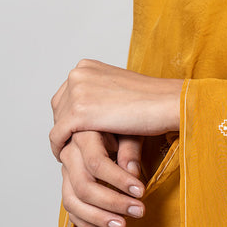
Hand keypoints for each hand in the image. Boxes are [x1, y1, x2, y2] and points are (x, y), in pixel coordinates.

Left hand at [50, 59, 181, 160]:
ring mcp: (76, 92)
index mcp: (86, 66)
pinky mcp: (79, 113)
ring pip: (58, 123)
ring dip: (67, 140)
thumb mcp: (117, 91)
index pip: (65, 95)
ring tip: (79, 154)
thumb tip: (82, 117)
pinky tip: (71, 160)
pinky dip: (62, 150)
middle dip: (67, 128)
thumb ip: (97, 98)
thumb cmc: (151, 100)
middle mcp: (77, 74)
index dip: (70, 116)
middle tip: (78, 147)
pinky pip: (58, 137)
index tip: (77, 133)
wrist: (168, 102)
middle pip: (59, 109)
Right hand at [61, 130, 145, 226]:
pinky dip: (85, 221)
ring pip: (72, 200)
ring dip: (98, 217)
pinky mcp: (67, 183)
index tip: (141, 191)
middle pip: (83, 185)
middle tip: (138, 211)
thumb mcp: (129, 127)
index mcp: (83, 134)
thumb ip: (130, 148)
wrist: (99, 122)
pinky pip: (70, 208)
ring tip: (122, 226)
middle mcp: (69, 153)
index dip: (119, 180)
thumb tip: (132, 172)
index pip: (96, 163)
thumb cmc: (118, 123)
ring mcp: (65, 170)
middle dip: (112, 202)